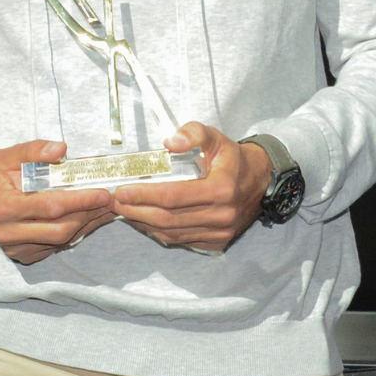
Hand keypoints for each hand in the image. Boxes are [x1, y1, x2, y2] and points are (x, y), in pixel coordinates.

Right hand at [0, 140, 116, 263]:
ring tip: (107, 208)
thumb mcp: (7, 155)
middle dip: (90, 215)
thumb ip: (34, 150)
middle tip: (112, 201)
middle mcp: (9, 233)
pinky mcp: (23, 254)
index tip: (104, 193)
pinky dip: (76, 232)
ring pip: (61, 240)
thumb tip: (61, 149)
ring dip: (87, 225)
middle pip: (60, 229)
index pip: (51, 207)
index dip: (80, 201)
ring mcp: (15, 247)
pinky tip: (89, 218)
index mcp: (5, 207)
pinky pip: (56, 246)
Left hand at [113, 122, 270, 250]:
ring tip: (125, 210)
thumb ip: (194, 133)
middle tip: (116, 201)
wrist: (260, 182)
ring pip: (171, 232)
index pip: (173, 196)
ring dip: (144, 222)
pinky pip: (180, 239)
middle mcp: (221, 215)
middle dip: (136, 210)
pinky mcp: (216, 242)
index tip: (122, 190)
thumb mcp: (216, 137)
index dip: (144, 195)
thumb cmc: (233, 159)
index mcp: (221, 189)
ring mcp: (219, 232)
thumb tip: (171, 142)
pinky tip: (145, 219)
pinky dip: (159, 231)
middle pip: (168, 218)